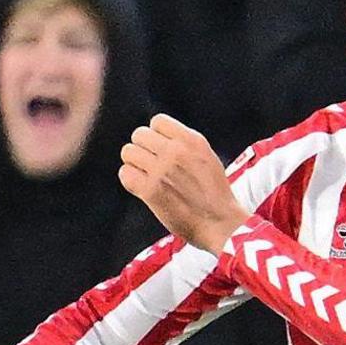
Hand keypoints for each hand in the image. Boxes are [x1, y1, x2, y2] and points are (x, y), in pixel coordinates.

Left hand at [118, 115, 243, 252]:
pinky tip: (141, 187)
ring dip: (134, 163)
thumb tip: (158, 136)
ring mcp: (161, 170)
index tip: (160, 149)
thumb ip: (184, 144)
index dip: (156, 135)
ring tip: (146, 175)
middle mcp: (175, 152)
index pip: (157, 121)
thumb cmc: (214, 194)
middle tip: (151, 164)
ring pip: (128, 152)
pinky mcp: (150, 191)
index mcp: (192, 140)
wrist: (220, 223)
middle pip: (139, 134)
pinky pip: (125, 174)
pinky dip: (130, 180)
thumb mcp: (206, 156)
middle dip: (142, 148)